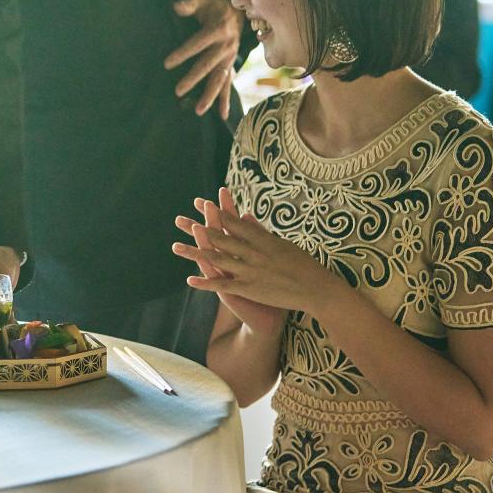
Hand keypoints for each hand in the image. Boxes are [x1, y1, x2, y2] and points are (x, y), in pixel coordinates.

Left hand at [164, 0, 243, 117]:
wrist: (238, 11)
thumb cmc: (214, 4)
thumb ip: (189, 2)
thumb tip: (176, 7)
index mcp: (218, 29)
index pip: (198, 44)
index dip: (183, 53)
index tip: (166, 63)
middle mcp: (226, 46)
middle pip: (208, 65)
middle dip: (193, 78)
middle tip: (178, 91)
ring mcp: (230, 58)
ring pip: (220, 79)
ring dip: (210, 96)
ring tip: (199, 111)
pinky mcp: (230, 65)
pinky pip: (228, 84)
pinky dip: (226, 100)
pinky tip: (222, 116)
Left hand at [173, 187, 341, 316]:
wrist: (316, 289)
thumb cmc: (303, 264)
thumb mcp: (281, 243)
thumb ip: (260, 232)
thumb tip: (244, 216)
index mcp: (262, 239)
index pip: (234, 222)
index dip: (216, 212)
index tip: (202, 203)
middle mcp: (253, 252)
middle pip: (220, 237)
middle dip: (198, 227)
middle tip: (180, 220)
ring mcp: (250, 270)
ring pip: (216, 259)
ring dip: (195, 253)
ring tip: (176, 247)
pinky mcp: (249, 288)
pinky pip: (222, 285)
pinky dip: (205, 282)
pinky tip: (189, 280)